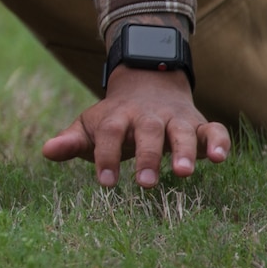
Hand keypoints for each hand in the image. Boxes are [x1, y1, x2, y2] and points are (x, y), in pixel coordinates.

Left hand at [41, 66, 230, 186]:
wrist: (147, 82)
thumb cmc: (115, 118)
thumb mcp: (91, 126)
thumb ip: (72, 141)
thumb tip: (46, 151)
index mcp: (118, 116)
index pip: (110, 133)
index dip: (106, 156)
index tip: (105, 182)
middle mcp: (148, 116)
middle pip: (148, 132)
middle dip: (146, 157)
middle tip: (144, 185)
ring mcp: (175, 118)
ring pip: (182, 131)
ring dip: (185, 150)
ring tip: (184, 173)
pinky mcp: (199, 124)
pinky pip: (214, 130)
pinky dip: (220, 141)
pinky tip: (220, 158)